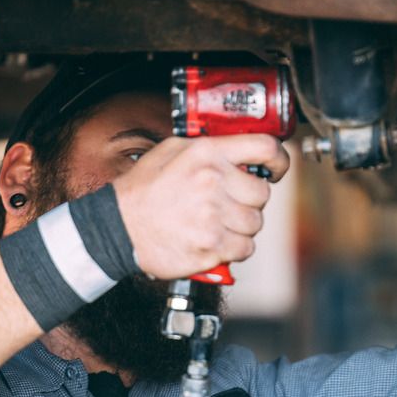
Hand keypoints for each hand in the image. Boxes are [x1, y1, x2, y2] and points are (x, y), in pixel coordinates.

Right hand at [111, 134, 289, 278]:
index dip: (278, 160)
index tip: (276, 169)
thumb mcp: (172, 150)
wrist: (118, 227)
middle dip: (249, 201)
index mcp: (206, 153)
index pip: (264, 148)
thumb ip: (210, 148)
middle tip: (227, 204)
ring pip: (255, 223)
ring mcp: (213, 216)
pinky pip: (245, 248)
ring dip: (241, 226)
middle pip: (262, 193)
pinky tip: (215, 240)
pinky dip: (235, 248)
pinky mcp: (212, 246)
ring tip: (216, 223)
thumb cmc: (144, 190)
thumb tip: (243, 152)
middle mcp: (213, 181)